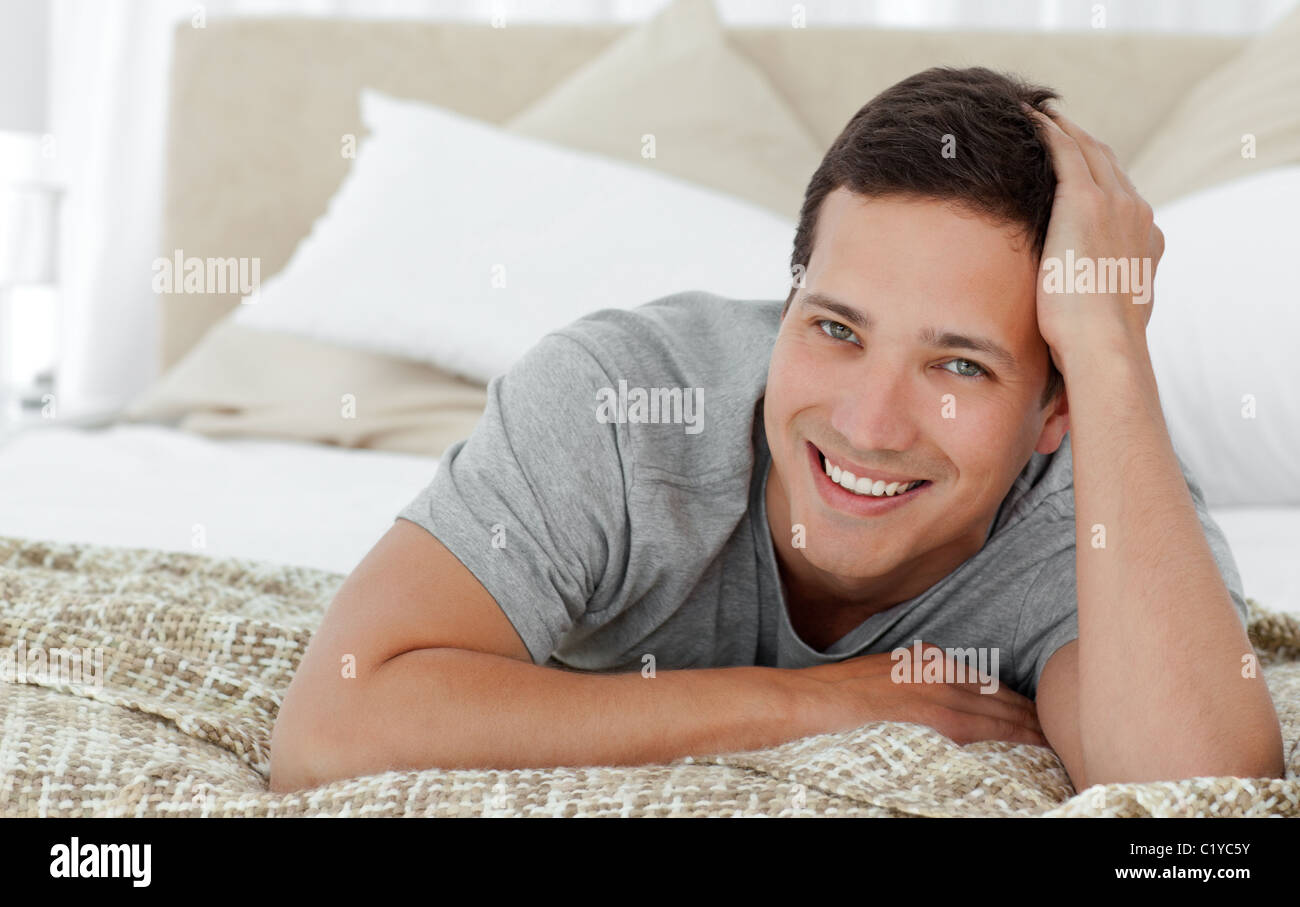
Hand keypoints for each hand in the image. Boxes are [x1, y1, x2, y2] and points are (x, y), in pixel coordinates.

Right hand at [785, 641, 1046, 746]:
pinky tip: (1029, 753)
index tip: (1034, 716)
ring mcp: (942, 696)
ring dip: (1030, 731)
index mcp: (931, 660)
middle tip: (1060, 734)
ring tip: (1054, 747)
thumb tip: (940, 700)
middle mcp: (943, 672)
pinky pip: (987, 733)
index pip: (988, 684)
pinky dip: (1012, 741)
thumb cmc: (839, 694)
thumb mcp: (886, 672)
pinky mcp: (937, 720)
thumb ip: (917, 679)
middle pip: (1003, 698)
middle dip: (1031, 716)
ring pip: (1002, 716)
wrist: (809, 702)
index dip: (1014, 703)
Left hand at [1025, 103, 1163, 367]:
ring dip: (1065, 129)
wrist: (1104, 344)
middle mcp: (1137, 213)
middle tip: (1057, 125)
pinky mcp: (1084, 201)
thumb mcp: (1109, 319)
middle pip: (1108, 163)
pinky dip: (1048, 130)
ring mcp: (1115, 203)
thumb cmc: (1098, 346)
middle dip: (1084, 142)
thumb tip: (1088, 320)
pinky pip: (1064, 151)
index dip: (1100, 175)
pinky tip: (1029, 117)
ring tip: (1041, 113)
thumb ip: (1103, 303)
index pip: (1122, 195)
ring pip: (1088, 150)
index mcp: (1146, 240)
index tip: (1080, 166)